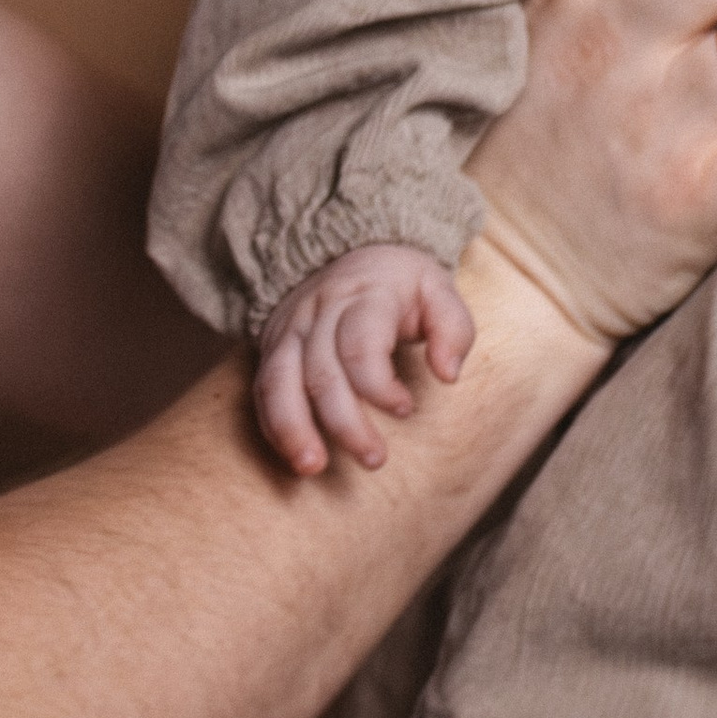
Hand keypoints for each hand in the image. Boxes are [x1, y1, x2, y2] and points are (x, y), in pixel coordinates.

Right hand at [254, 242, 476, 477]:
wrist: (353, 250)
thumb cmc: (403, 284)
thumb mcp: (439, 289)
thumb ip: (453, 329)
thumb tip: (448, 375)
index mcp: (365, 294)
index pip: (359, 345)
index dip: (379, 386)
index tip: (406, 410)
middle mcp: (319, 312)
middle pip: (321, 373)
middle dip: (345, 423)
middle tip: (374, 459)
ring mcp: (290, 329)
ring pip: (279, 382)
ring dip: (294, 429)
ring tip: (312, 468)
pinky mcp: (273, 347)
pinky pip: (263, 389)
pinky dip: (274, 425)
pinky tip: (294, 456)